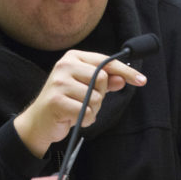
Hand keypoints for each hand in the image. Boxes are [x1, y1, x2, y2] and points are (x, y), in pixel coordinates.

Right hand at [13, 50, 146, 157]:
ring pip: (96, 98)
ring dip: (92, 111)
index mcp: (72, 57)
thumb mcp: (86, 88)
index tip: (142, 80)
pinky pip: (86, 112)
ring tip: (77, 111)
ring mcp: (59, 82)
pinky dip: (84, 120)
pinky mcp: (57, 101)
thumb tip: (122, 79)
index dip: (125, 71)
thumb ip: (104, 82)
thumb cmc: (64, 102)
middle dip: (100, 96)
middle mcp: (64, 66)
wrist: (38, 121)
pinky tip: (72, 118)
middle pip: (102, 79)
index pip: (105, 61)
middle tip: (86, 102)